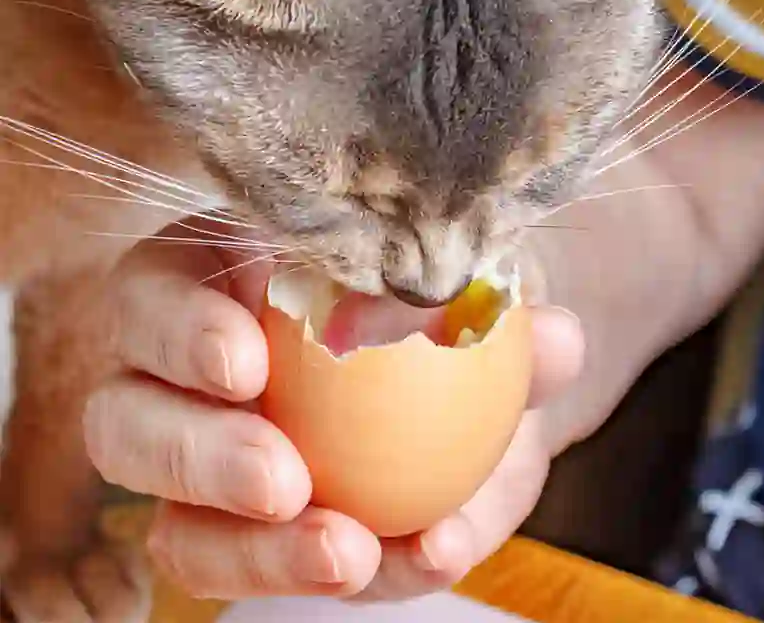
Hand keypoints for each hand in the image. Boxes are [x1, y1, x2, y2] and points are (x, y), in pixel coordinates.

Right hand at [84, 218, 583, 600]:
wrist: (456, 362)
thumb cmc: (427, 293)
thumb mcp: (457, 278)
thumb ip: (502, 306)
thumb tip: (551, 339)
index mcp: (208, 284)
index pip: (152, 297)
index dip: (179, 330)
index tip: (246, 364)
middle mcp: (181, 379)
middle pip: (128, 421)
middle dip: (196, 456)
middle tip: (283, 480)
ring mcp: (207, 465)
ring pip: (178, 524)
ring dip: (257, 552)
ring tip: (349, 552)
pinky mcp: (251, 535)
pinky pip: (275, 567)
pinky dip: (355, 570)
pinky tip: (431, 552)